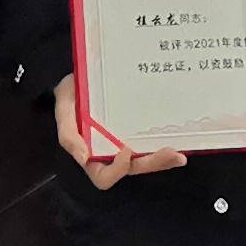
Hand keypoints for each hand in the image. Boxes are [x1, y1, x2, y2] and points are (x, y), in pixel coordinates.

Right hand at [53, 76, 182, 189]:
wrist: (87, 70)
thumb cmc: (72, 91)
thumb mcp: (64, 108)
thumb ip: (68, 134)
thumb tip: (83, 158)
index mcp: (92, 153)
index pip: (104, 176)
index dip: (117, 170)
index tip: (125, 150)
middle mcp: (111, 152)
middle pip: (134, 168)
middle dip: (153, 164)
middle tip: (171, 153)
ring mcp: (128, 140)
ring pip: (147, 159)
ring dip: (164, 159)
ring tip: (179, 154)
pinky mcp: (140, 128)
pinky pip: (153, 142)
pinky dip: (166, 142)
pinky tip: (181, 139)